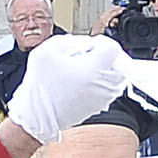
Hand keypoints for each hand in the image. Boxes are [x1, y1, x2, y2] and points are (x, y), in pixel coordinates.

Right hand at [8, 34, 133, 143]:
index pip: (113, 47)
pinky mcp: (99, 106)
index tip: (89, 45)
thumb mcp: (49, 50)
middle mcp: (105, 84)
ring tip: (86, 68)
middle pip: (121, 63)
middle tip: (89, 55)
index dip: (100, 41)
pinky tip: (83, 81)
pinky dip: (101, 82)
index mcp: (96, 68)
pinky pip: (109, 90)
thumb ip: (71, 39)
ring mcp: (104, 98)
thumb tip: (83, 42)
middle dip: (106, 55)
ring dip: (106, 69)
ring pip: (118, 77)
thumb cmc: (41, 87)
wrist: (37, 117)